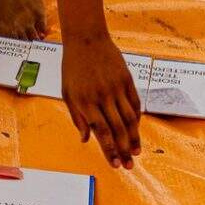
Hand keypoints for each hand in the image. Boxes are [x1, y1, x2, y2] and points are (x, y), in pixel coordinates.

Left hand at [62, 34, 141, 169]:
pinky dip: (137, 118)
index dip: (109, 150)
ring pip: (129, 118)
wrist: (86, 39)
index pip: (100, 132)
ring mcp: (116, 87)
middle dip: (124, 150)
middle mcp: (102, 96)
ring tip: (136, 152)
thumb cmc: (73, 68)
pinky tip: (137, 129)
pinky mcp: (126, 79)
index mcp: (85, 101)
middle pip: (117, 129)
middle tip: (129, 166)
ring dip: (134, 138)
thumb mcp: (67, 92)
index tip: (115, 164)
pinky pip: (134, 103)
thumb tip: (86, 139)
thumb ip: (77, 117)